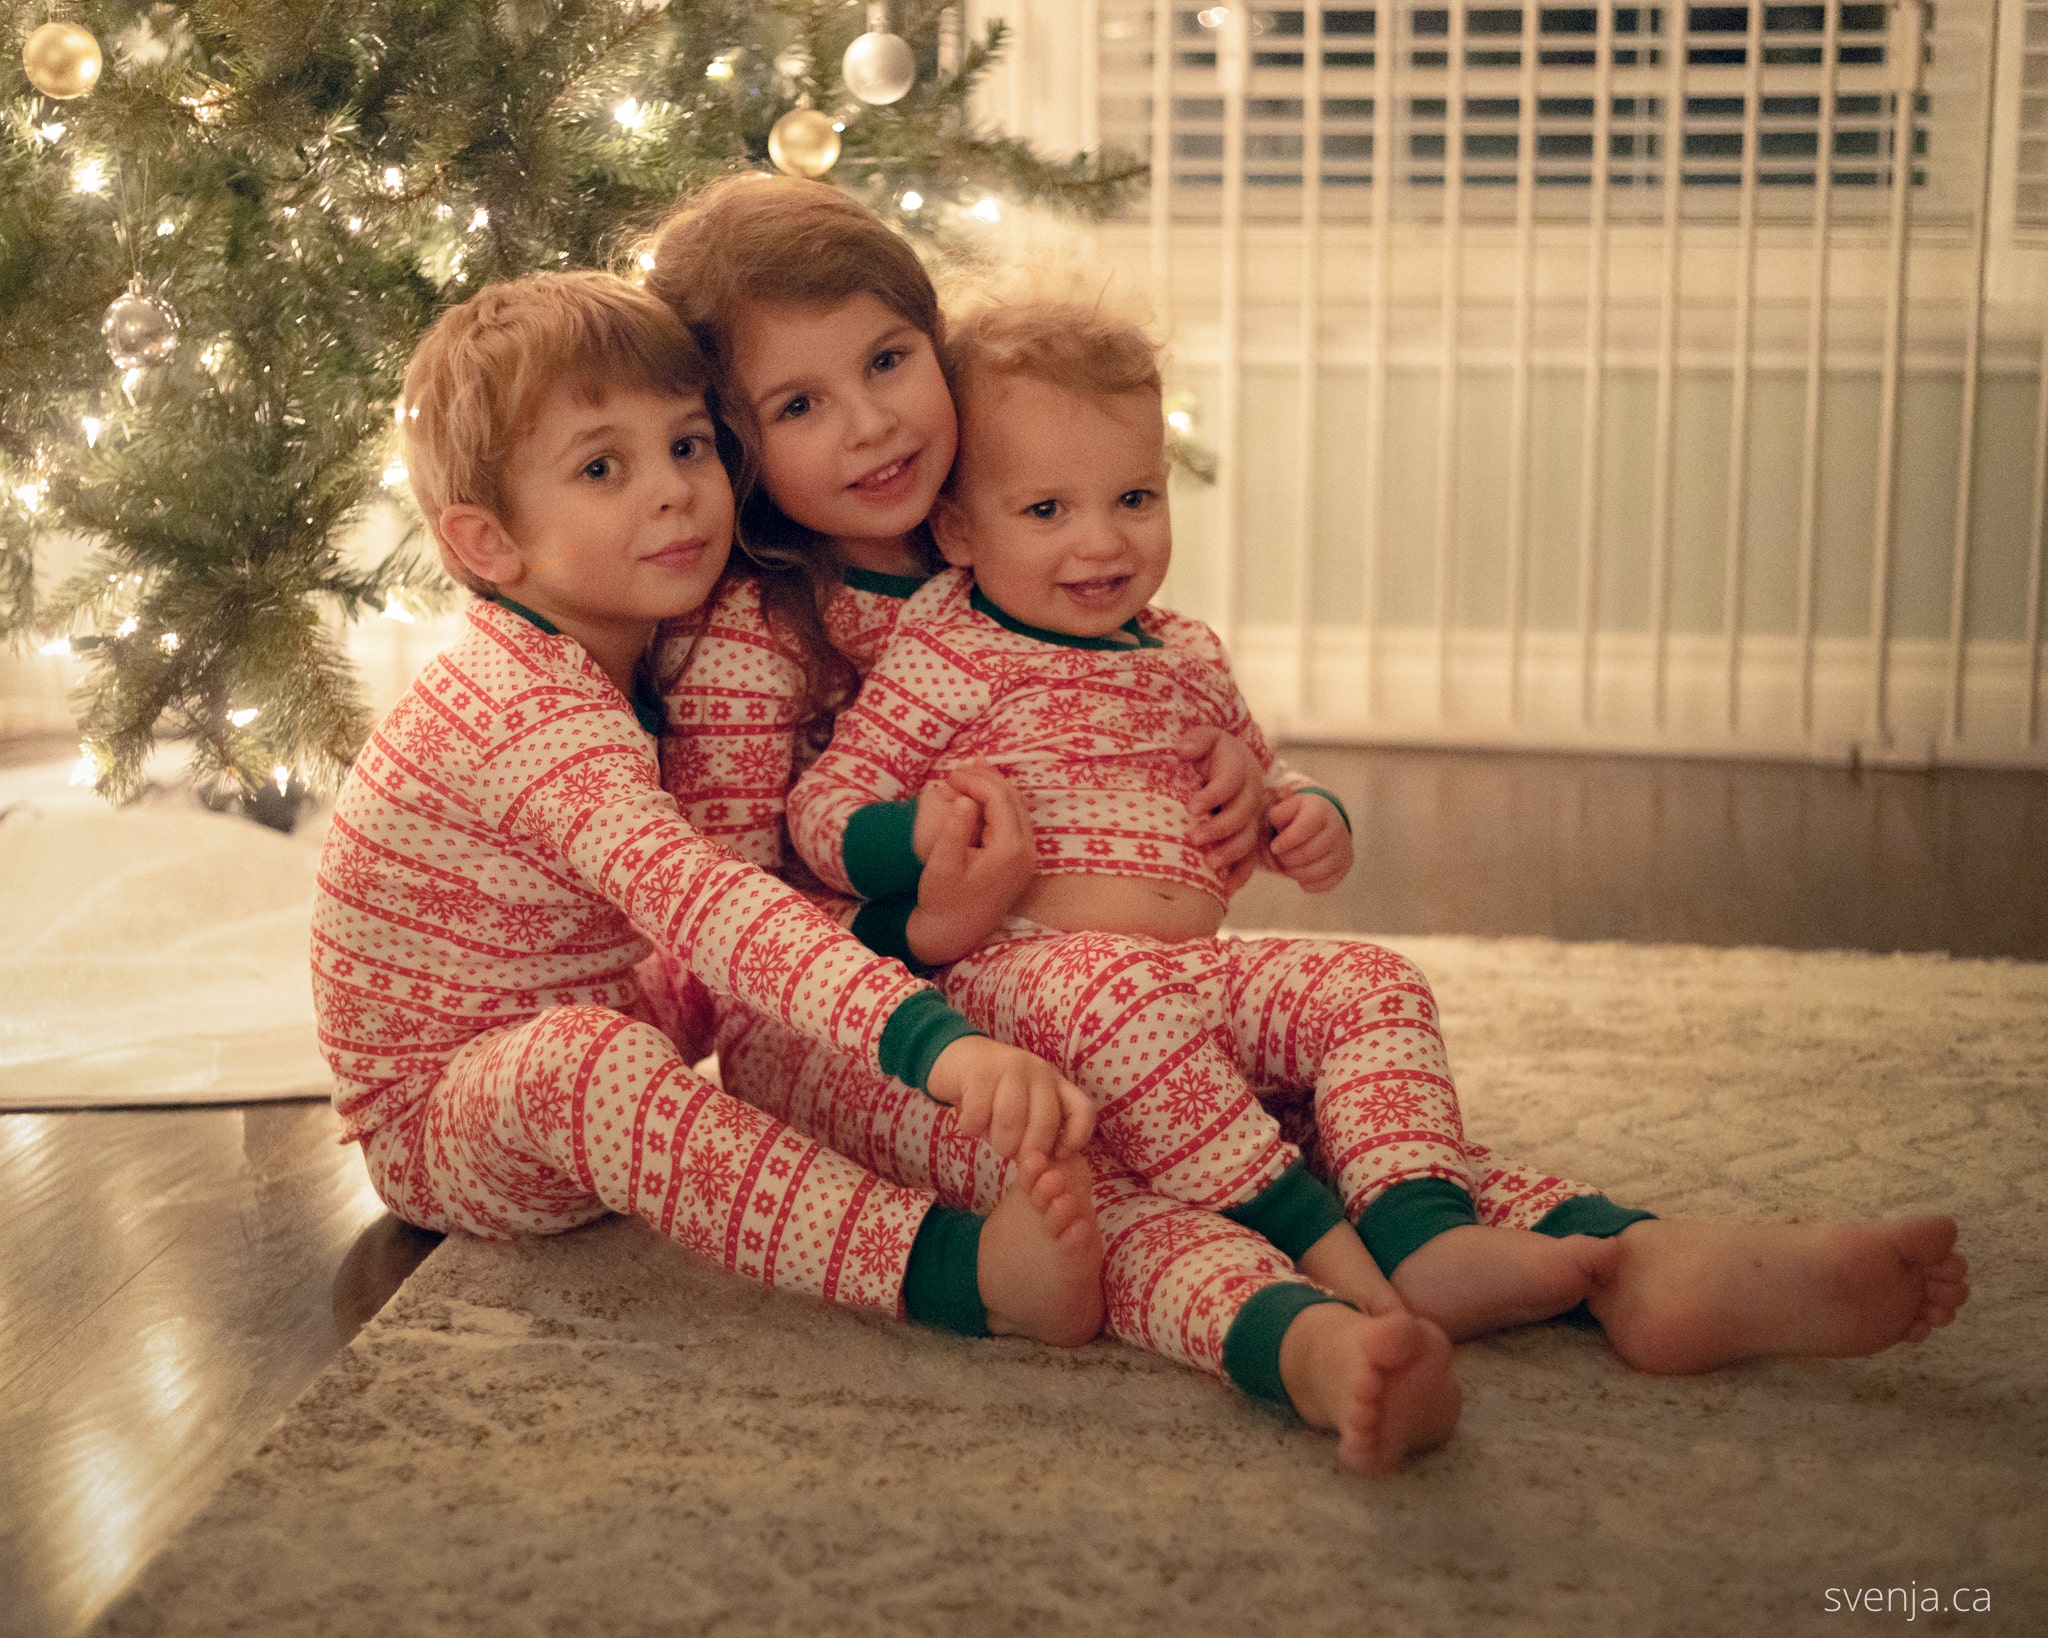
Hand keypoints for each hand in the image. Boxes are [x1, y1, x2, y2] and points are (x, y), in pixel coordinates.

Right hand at [906, 765, 1036, 964]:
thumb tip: (964, 800)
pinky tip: (980, 795)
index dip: (974, 781)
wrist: (953, 933)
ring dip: (994, 788)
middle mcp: (1027, 851)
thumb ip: (954, 831)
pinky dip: (998, 804)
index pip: (999, 799)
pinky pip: (1015, 821)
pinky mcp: (1021, 861)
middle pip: (1013, 799)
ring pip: (1016, 808)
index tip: (948, 776)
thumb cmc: (942, 900)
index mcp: (1010, 850)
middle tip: (957, 769)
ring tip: (969, 771)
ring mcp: (1027, 857)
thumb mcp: (941, 865)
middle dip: (985, 779)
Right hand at [925, 1035, 1094, 1163]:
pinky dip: (972, 1128)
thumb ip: (1036, 1135)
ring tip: (992, 1141)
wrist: (960, 1059)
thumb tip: (1041, 1169)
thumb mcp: (1024, 1112)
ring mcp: (1010, 1066)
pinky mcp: (980, 1069)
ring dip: (1000, 1140)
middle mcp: (1039, 1071)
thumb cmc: (995, 1097)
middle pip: (1046, 1120)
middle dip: (1029, 1150)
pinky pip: (979, 1111)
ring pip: (1012, 1117)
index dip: (1075, 1138)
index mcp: (1056, 1084)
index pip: (1082, 1110)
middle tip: (1012, 1156)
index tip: (1056, 1154)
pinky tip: (969, 1127)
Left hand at [1177, 726, 1265, 893]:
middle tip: (1193, 838)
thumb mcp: (1205, 738)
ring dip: (1229, 853)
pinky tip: (1227, 888)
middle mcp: (1250, 795)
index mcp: (1239, 768)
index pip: (1229, 783)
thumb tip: (1184, 750)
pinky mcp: (1249, 837)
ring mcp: (1252, 818)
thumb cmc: (1210, 753)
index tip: (1191, 807)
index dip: (1212, 796)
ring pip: (1248, 839)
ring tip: (1208, 864)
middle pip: (1241, 815)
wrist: (1230, 764)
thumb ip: (1196, 739)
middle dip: (1218, 829)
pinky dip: (1241, 874)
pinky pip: (1251, 859)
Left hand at [1266, 791, 1351, 892]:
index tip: (1274, 847)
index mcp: (1321, 810)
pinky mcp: (1344, 868)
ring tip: (1286, 866)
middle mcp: (1337, 830)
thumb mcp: (1287, 807)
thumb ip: (1279, 812)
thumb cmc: (1298, 816)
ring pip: (1318, 871)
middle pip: (1309, 852)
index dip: (1287, 841)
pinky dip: (1307, 883)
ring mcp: (1343, 850)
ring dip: (1295, 872)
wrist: (1322, 824)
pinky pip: (1324, 884)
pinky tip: (1299, 874)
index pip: (1305, 828)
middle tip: (1278, 856)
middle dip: (1287, 858)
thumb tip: (1276, 818)